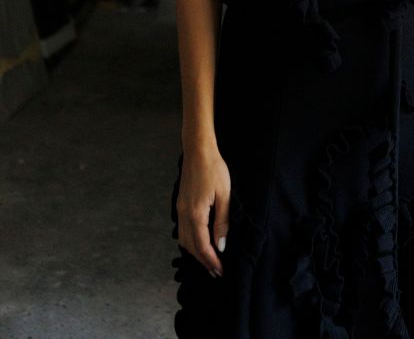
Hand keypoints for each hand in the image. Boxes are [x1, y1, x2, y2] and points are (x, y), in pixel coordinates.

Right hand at [176, 144, 230, 276]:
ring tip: (209, 261)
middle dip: (203, 261)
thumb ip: (222, 221)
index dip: (211, 261)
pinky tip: (200, 241)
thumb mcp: (224, 195)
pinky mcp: (181, 204)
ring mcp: (180, 209)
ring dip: (195, 253)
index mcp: (196, 213)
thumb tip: (221, 245)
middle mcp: (184, 214)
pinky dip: (191, 241)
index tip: (220, 271)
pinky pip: (183, 229)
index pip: (202, 246)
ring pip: (184, 239)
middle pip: (190, 246)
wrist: (198, 151)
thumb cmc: (214, 169)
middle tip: (216, 272)